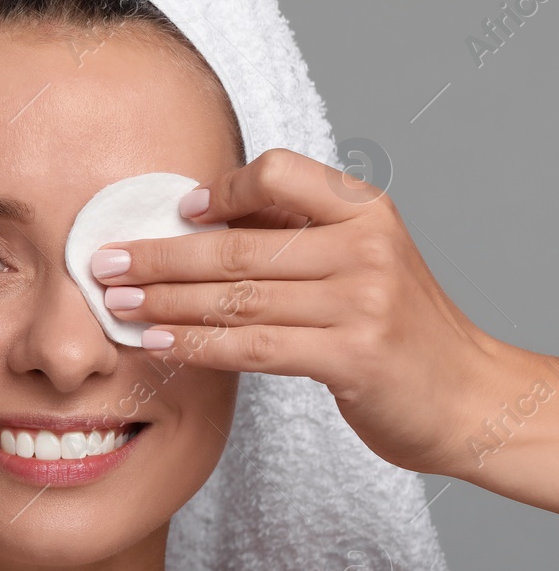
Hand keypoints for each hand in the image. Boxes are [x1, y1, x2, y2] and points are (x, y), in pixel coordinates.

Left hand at [85, 147, 503, 476]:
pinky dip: (197, 343)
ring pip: (237, 299)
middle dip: (160, 257)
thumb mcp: (364, 258)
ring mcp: (361, 303)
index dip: (221, 190)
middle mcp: (365, 248)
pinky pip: (253, 346)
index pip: (279, 173)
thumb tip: (200, 214)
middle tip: (103, 263)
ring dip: (165, 302)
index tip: (176, 211)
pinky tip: (158, 342)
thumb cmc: (399, 327)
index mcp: (365, 210)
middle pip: (238, 247)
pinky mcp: (352, 356)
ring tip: (117, 304)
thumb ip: (297, 231)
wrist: (467, 397)